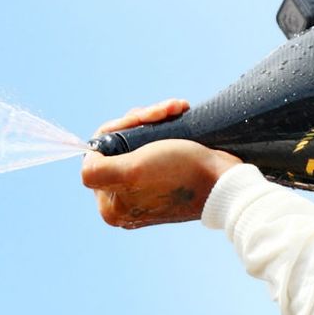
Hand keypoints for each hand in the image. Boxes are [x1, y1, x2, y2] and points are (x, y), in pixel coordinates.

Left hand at [82, 99, 242, 228]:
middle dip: (140, 122)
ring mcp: (145, 189)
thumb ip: (96, 171)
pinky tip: (179, 111)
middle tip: (164, 111)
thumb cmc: (182, 173)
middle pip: (118, 146)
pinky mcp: (165, 178)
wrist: (225, 180)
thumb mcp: (132, 171)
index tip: (142, 120)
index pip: (97, 154)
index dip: (118, 130)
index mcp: (111, 206)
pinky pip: (154, 146)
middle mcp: (125, 201)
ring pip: (137, 141)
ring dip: (155, 119)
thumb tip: (88, 161)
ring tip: (176, 108)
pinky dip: (165, 126)